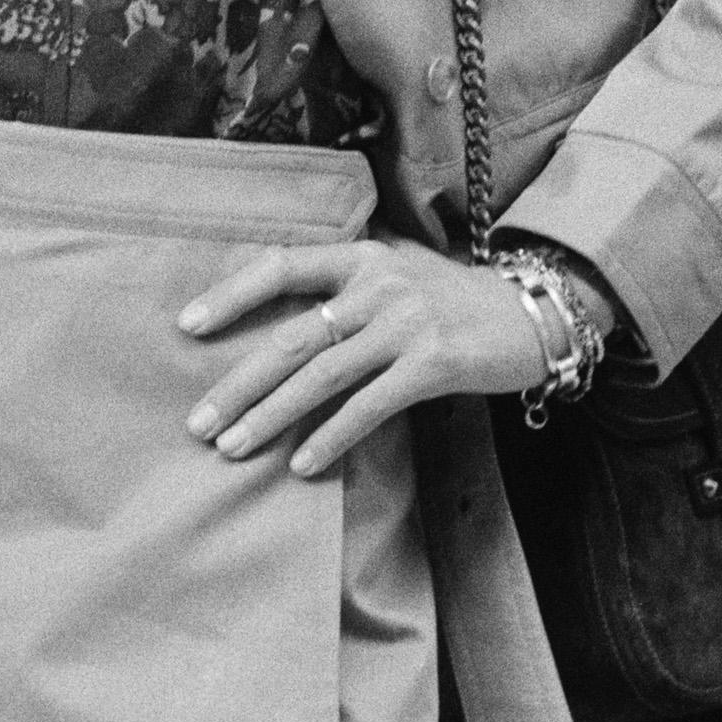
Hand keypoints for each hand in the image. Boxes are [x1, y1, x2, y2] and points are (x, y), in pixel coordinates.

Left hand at [179, 238, 547, 476]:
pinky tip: (302, 464)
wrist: (534, 313)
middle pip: (291, 337)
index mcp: (360, 257)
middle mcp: (378, 285)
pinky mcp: (433, 364)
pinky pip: (369, 406)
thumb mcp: (396, 274)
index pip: (280, 267)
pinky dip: (331, 437)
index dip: (230, 296)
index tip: (187, 327)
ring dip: (271, 417)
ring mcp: (406, 324)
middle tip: (198, 423)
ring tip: (234, 448)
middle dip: (239, 385)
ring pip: (321, 376)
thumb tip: (275, 326)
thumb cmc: (451, 300)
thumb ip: (344, 290)